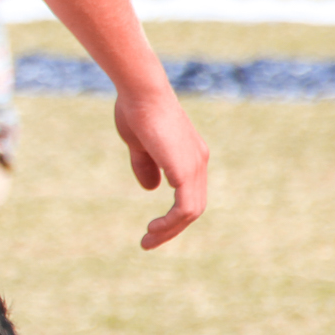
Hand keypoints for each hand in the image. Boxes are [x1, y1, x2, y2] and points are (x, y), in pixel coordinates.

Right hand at [112, 86, 207, 249]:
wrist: (142, 92)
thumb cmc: (136, 110)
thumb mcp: (138, 144)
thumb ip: (146, 166)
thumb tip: (150, 189)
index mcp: (190, 155)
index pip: (189, 194)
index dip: (173, 214)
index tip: (152, 228)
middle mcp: (198, 162)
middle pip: (193, 207)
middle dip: (172, 229)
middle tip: (148, 241)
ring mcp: (195, 166)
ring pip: (191, 211)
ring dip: (170, 230)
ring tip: (148, 240)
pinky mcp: (185, 170)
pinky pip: (185, 208)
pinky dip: (171, 222)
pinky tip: (154, 228)